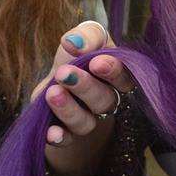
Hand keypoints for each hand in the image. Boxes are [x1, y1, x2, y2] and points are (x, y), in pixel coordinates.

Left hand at [33, 20, 136, 175]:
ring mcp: (88, 119)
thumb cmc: (78, 55)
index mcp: (117, 76)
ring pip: (86, 123)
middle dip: (85, 87)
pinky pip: (66, 140)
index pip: (124, 77)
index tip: (96, 62)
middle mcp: (106, 100)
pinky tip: (51, 132)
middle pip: (104, 100)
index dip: (113, 72)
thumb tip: (74, 42)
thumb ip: (87, 36)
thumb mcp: (85, 38)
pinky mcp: (67, 132)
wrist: (59, 78)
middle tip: (64, 73)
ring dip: (69, 110)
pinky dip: (59, 137)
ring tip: (52, 93)